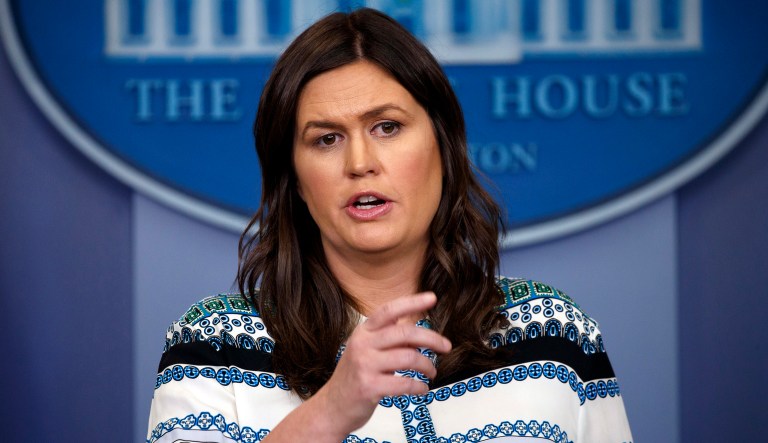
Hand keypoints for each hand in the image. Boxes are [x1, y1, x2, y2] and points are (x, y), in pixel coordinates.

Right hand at [315, 292, 451, 432]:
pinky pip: (404, 383)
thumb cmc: (354, 377)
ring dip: (428, 365)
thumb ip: (389, 340)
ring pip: (409, 357)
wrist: (332, 407)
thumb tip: (420, 333)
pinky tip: (422, 388)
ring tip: (432, 372)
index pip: (389, 310)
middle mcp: (362, 344)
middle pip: (406, 333)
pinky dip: (419, 386)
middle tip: (446, 346)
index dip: (412, 302)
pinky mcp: (369, 387)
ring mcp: (365, 365)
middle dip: (432, 338)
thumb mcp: (366, 350)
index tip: (432, 298)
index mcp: (363, 332)